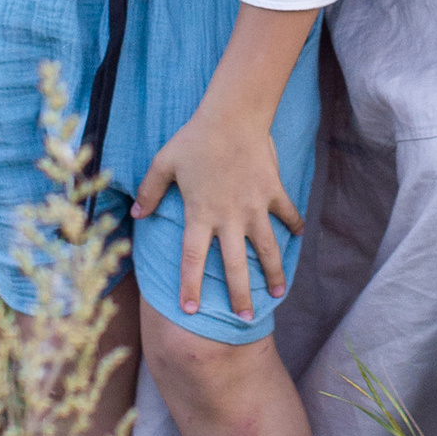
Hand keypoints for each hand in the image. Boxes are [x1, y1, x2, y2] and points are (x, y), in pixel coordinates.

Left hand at [133, 94, 303, 322]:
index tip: (190, 310)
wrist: (233, 115)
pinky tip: (299, 236)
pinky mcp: (273, 192)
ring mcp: (255, 206)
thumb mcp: (164, 163)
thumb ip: (150, 191)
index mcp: (200, 214)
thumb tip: (137, 213)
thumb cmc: (195, 138)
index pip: (193, 259)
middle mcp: (229, 217)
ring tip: (278, 293)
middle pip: (234, 266)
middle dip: (240, 296)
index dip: (190, 286)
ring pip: (267, 249)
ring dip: (273, 273)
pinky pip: (287, 214)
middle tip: (244, 320)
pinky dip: (295, 225)